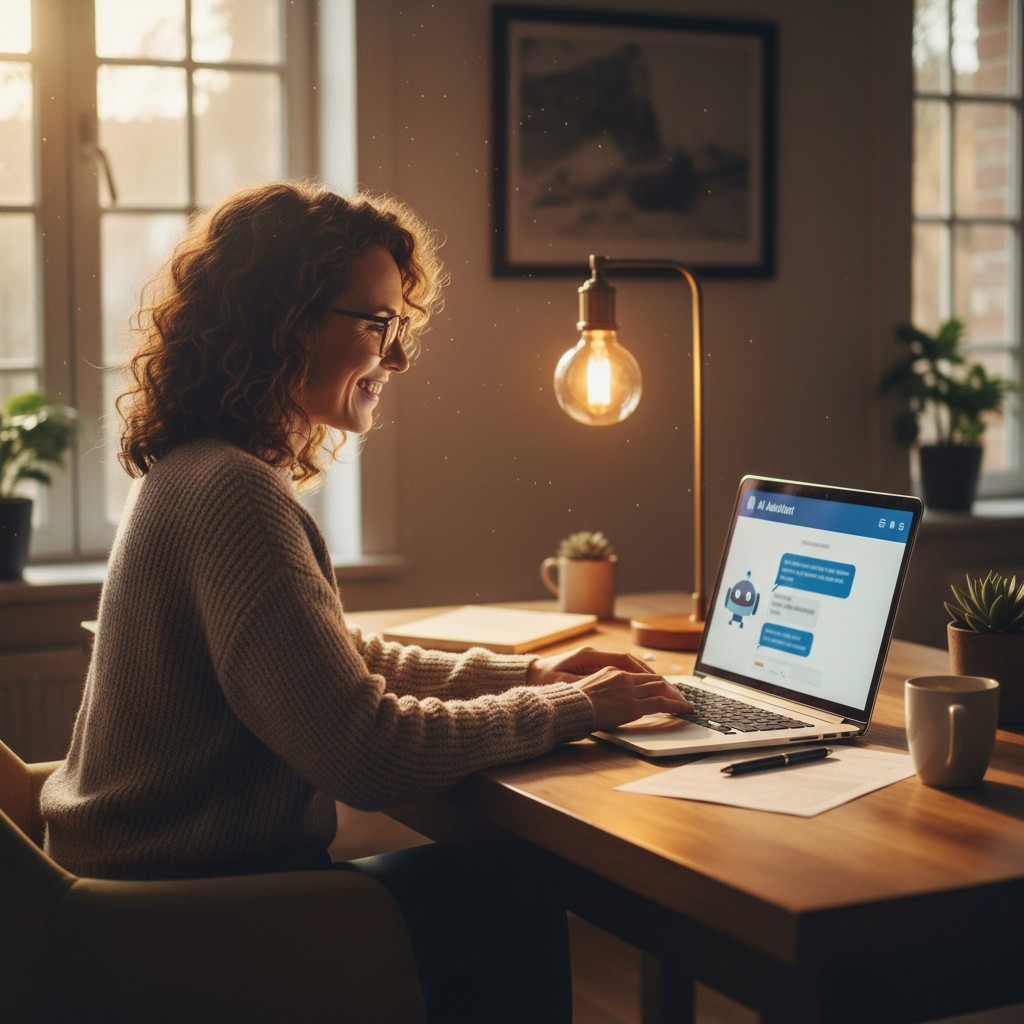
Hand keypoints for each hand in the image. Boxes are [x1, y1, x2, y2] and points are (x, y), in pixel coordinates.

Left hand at [525, 646, 653, 687]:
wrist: (530, 675)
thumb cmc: (545, 680)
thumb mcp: (565, 685)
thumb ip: (588, 686)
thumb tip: (609, 690)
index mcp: (590, 656)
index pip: (626, 661)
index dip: (645, 673)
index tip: (662, 685)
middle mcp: (595, 655)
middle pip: (631, 662)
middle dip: (652, 676)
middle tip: (670, 690)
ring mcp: (594, 660)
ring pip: (627, 666)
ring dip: (644, 677)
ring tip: (661, 690)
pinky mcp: (592, 668)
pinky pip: (618, 671)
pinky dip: (632, 678)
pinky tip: (640, 689)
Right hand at [577, 666, 693, 730]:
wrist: (566, 707)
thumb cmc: (571, 703)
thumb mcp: (588, 690)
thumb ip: (602, 691)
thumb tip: (608, 701)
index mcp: (611, 671)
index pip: (640, 674)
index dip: (654, 681)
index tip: (662, 687)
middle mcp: (623, 676)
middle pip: (655, 679)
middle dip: (670, 687)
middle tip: (680, 696)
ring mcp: (629, 690)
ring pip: (661, 688)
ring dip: (676, 696)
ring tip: (685, 703)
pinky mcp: (633, 705)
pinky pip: (661, 703)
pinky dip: (676, 705)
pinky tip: (685, 710)